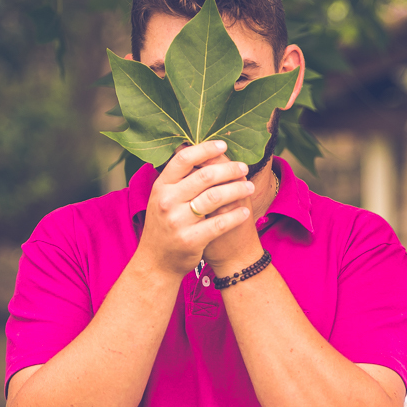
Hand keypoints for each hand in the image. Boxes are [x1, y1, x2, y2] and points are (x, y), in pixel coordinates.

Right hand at [137, 141, 254, 276]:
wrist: (156, 261)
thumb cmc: (165, 225)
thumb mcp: (163, 198)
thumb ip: (179, 178)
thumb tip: (202, 152)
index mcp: (161, 186)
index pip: (184, 159)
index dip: (206, 149)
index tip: (224, 145)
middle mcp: (167, 200)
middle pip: (205, 175)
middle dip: (229, 169)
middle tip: (243, 168)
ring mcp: (177, 221)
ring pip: (216, 197)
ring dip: (238, 189)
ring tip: (250, 186)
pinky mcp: (190, 239)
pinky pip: (220, 223)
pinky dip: (236, 216)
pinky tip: (245, 211)